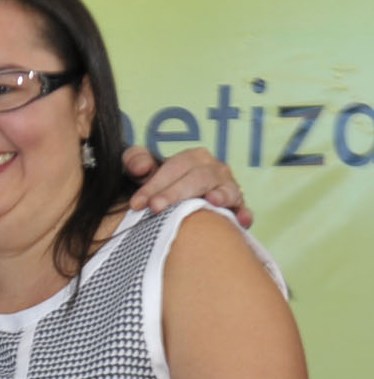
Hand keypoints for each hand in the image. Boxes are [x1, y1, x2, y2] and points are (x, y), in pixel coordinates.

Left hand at [123, 145, 252, 227]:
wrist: (176, 203)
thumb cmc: (159, 185)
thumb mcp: (143, 171)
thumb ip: (135, 161)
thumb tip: (140, 168)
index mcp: (193, 158)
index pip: (174, 167)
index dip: (155, 184)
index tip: (136, 203)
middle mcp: (214, 169)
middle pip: (198, 177)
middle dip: (176, 192)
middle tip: (155, 208)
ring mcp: (228, 187)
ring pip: (225, 189)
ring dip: (219, 195)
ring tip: (211, 201)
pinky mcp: (238, 207)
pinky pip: (243, 209)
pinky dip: (243, 213)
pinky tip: (241, 220)